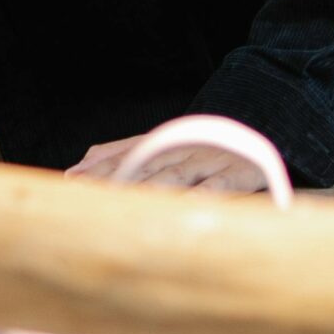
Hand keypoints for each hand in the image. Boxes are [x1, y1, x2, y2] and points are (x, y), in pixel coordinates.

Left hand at [67, 133, 268, 192]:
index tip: (72, 184)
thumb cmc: (197, 149)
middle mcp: (179, 149)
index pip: (122, 156)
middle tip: (96, 201)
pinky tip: (188, 208)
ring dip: (152, 189)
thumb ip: (115, 155)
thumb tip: (73, 172)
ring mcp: (208, 160)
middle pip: (144, 164)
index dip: (99, 170)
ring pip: (176, 174)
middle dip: (118, 181)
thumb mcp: (156, 146)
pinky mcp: (238, 173)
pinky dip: (204, 195)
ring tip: (131, 206)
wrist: (260, 126)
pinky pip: (219, 186)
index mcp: (158, 143)